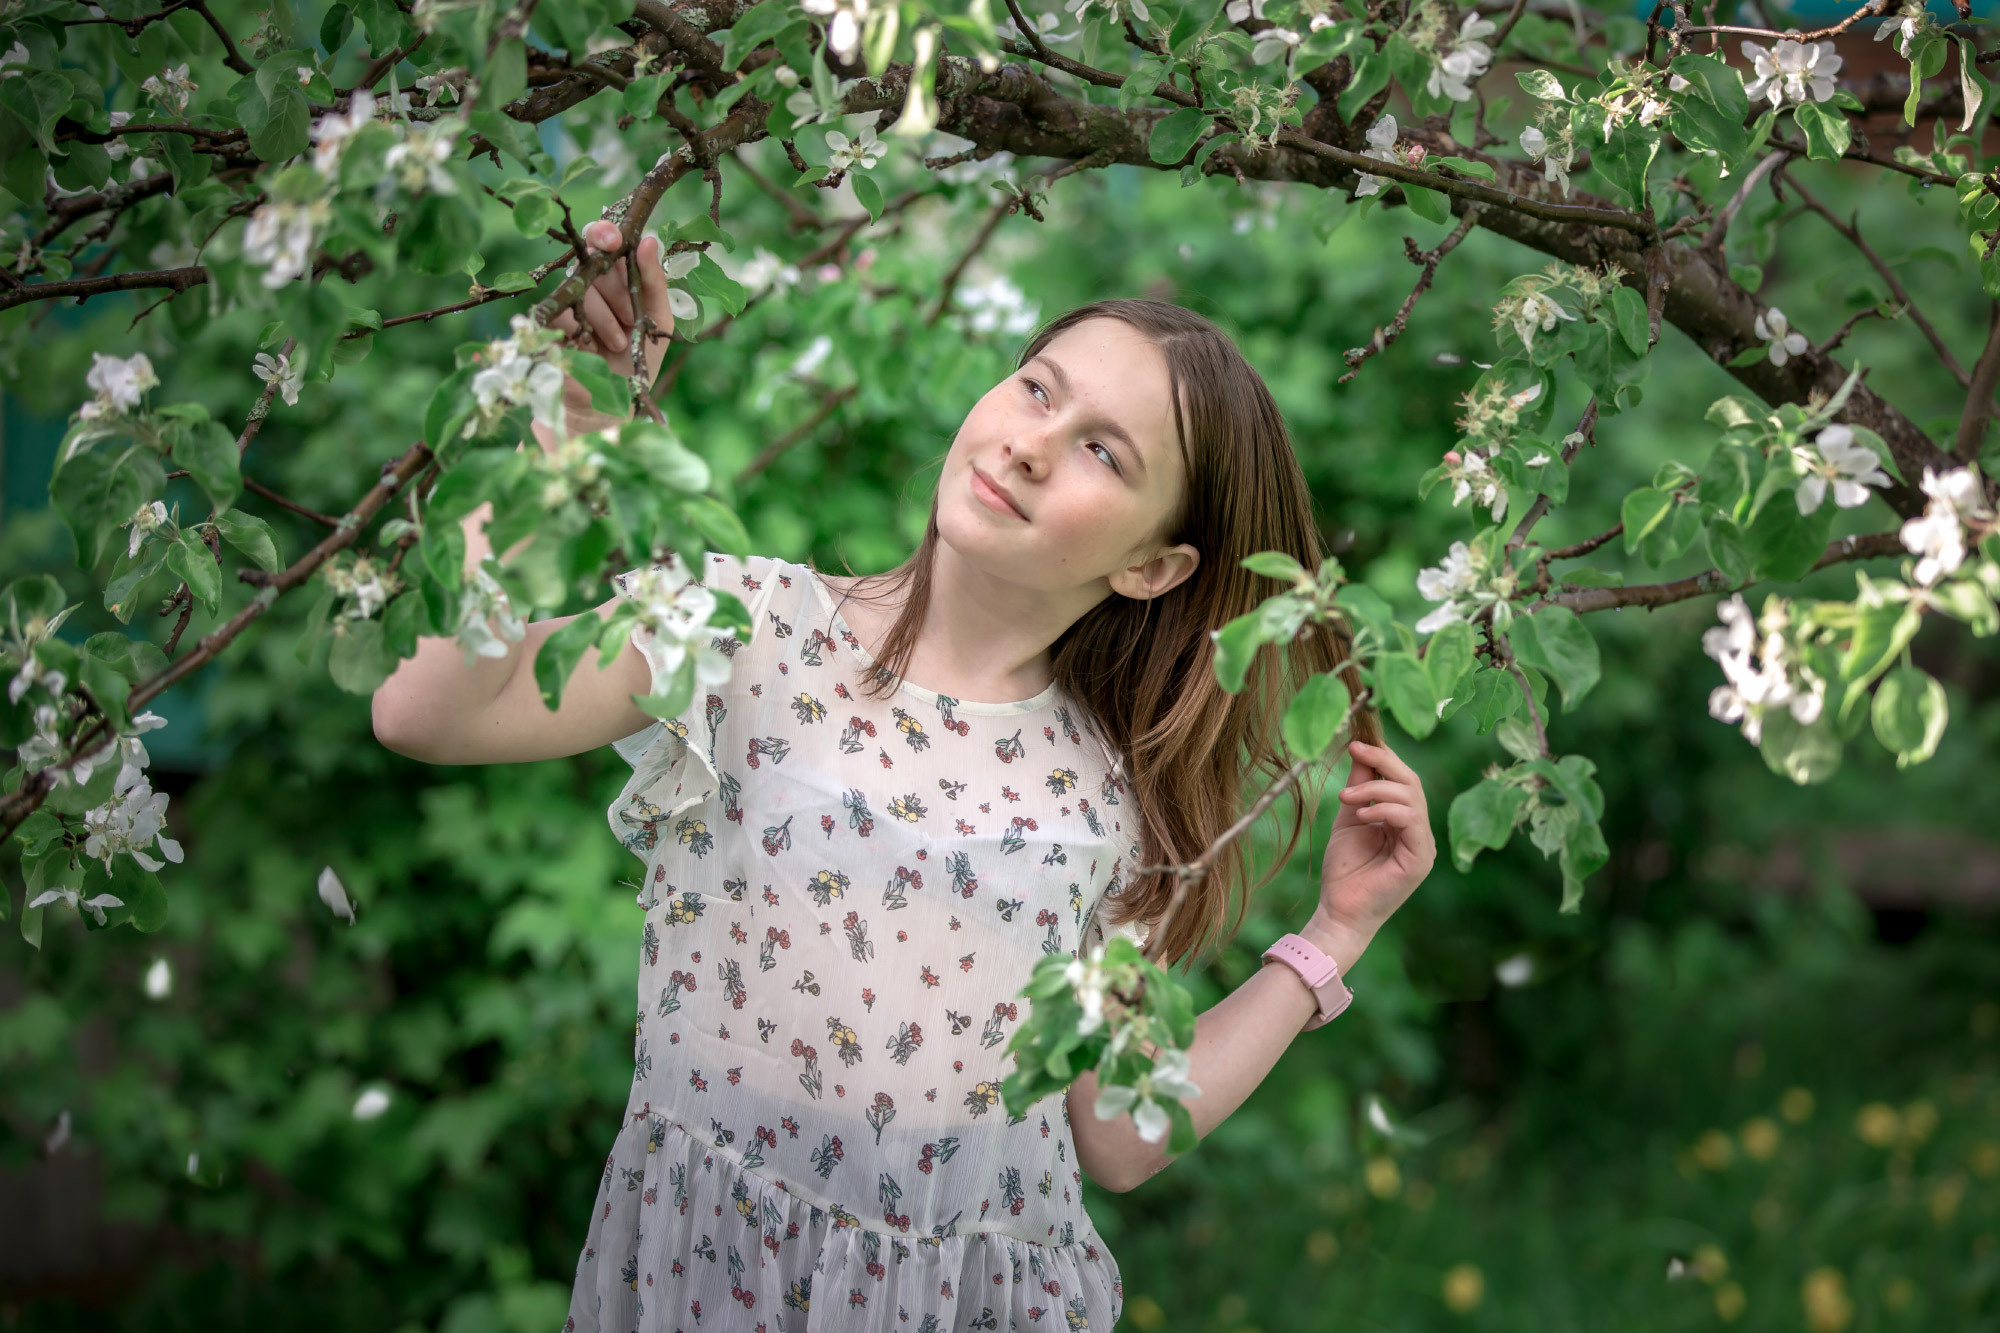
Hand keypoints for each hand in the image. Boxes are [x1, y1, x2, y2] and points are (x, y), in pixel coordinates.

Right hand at [534, 218, 676, 449]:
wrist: (610, 405)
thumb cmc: (636, 360)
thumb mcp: (657, 320)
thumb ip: (655, 281)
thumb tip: (649, 239)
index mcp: (611, 277)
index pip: (601, 240)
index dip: (604, 233)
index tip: (613, 239)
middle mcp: (584, 284)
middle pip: (590, 261)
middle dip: (616, 289)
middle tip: (632, 319)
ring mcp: (562, 302)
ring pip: (579, 287)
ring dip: (606, 316)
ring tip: (619, 344)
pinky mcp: (544, 324)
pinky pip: (562, 312)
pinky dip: (584, 331)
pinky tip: (596, 350)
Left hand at [1316, 739, 1435, 938]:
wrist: (1339, 911)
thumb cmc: (1344, 870)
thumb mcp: (1349, 818)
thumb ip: (1359, 786)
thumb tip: (1360, 749)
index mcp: (1405, 821)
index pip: (1403, 779)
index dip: (1383, 756)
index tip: (1355, 741)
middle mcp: (1418, 831)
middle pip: (1412, 782)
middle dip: (1383, 761)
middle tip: (1355, 750)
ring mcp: (1423, 845)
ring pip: (1412, 797)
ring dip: (1376, 788)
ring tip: (1346, 797)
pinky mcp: (1420, 859)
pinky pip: (1411, 820)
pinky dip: (1386, 810)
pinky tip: (1362, 815)